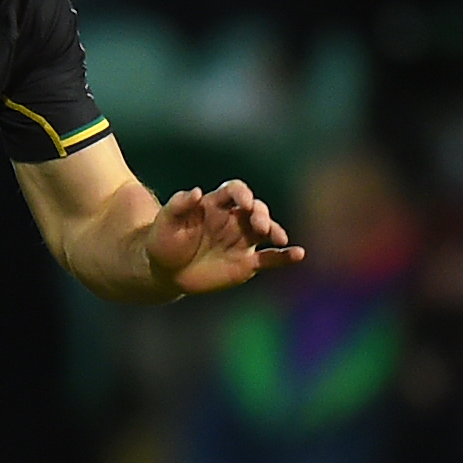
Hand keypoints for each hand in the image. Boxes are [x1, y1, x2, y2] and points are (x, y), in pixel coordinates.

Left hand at [142, 180, 303, 296]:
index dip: (242, 194)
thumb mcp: (166, 221)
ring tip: (279, 238)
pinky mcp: (246, 262)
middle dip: (260, 215)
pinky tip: (298, 254)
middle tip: (258, 225)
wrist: (164, 271)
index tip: (244, 203)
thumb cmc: (164, 241)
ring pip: (266, 231)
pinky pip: (270, 258)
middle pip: (256, 210)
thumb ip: (179, 205)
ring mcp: (242, 240)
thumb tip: (196, 191)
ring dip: (274, 231)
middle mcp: (234, 219)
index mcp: (216, 205)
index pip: (236, 191)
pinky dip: (285, 256)